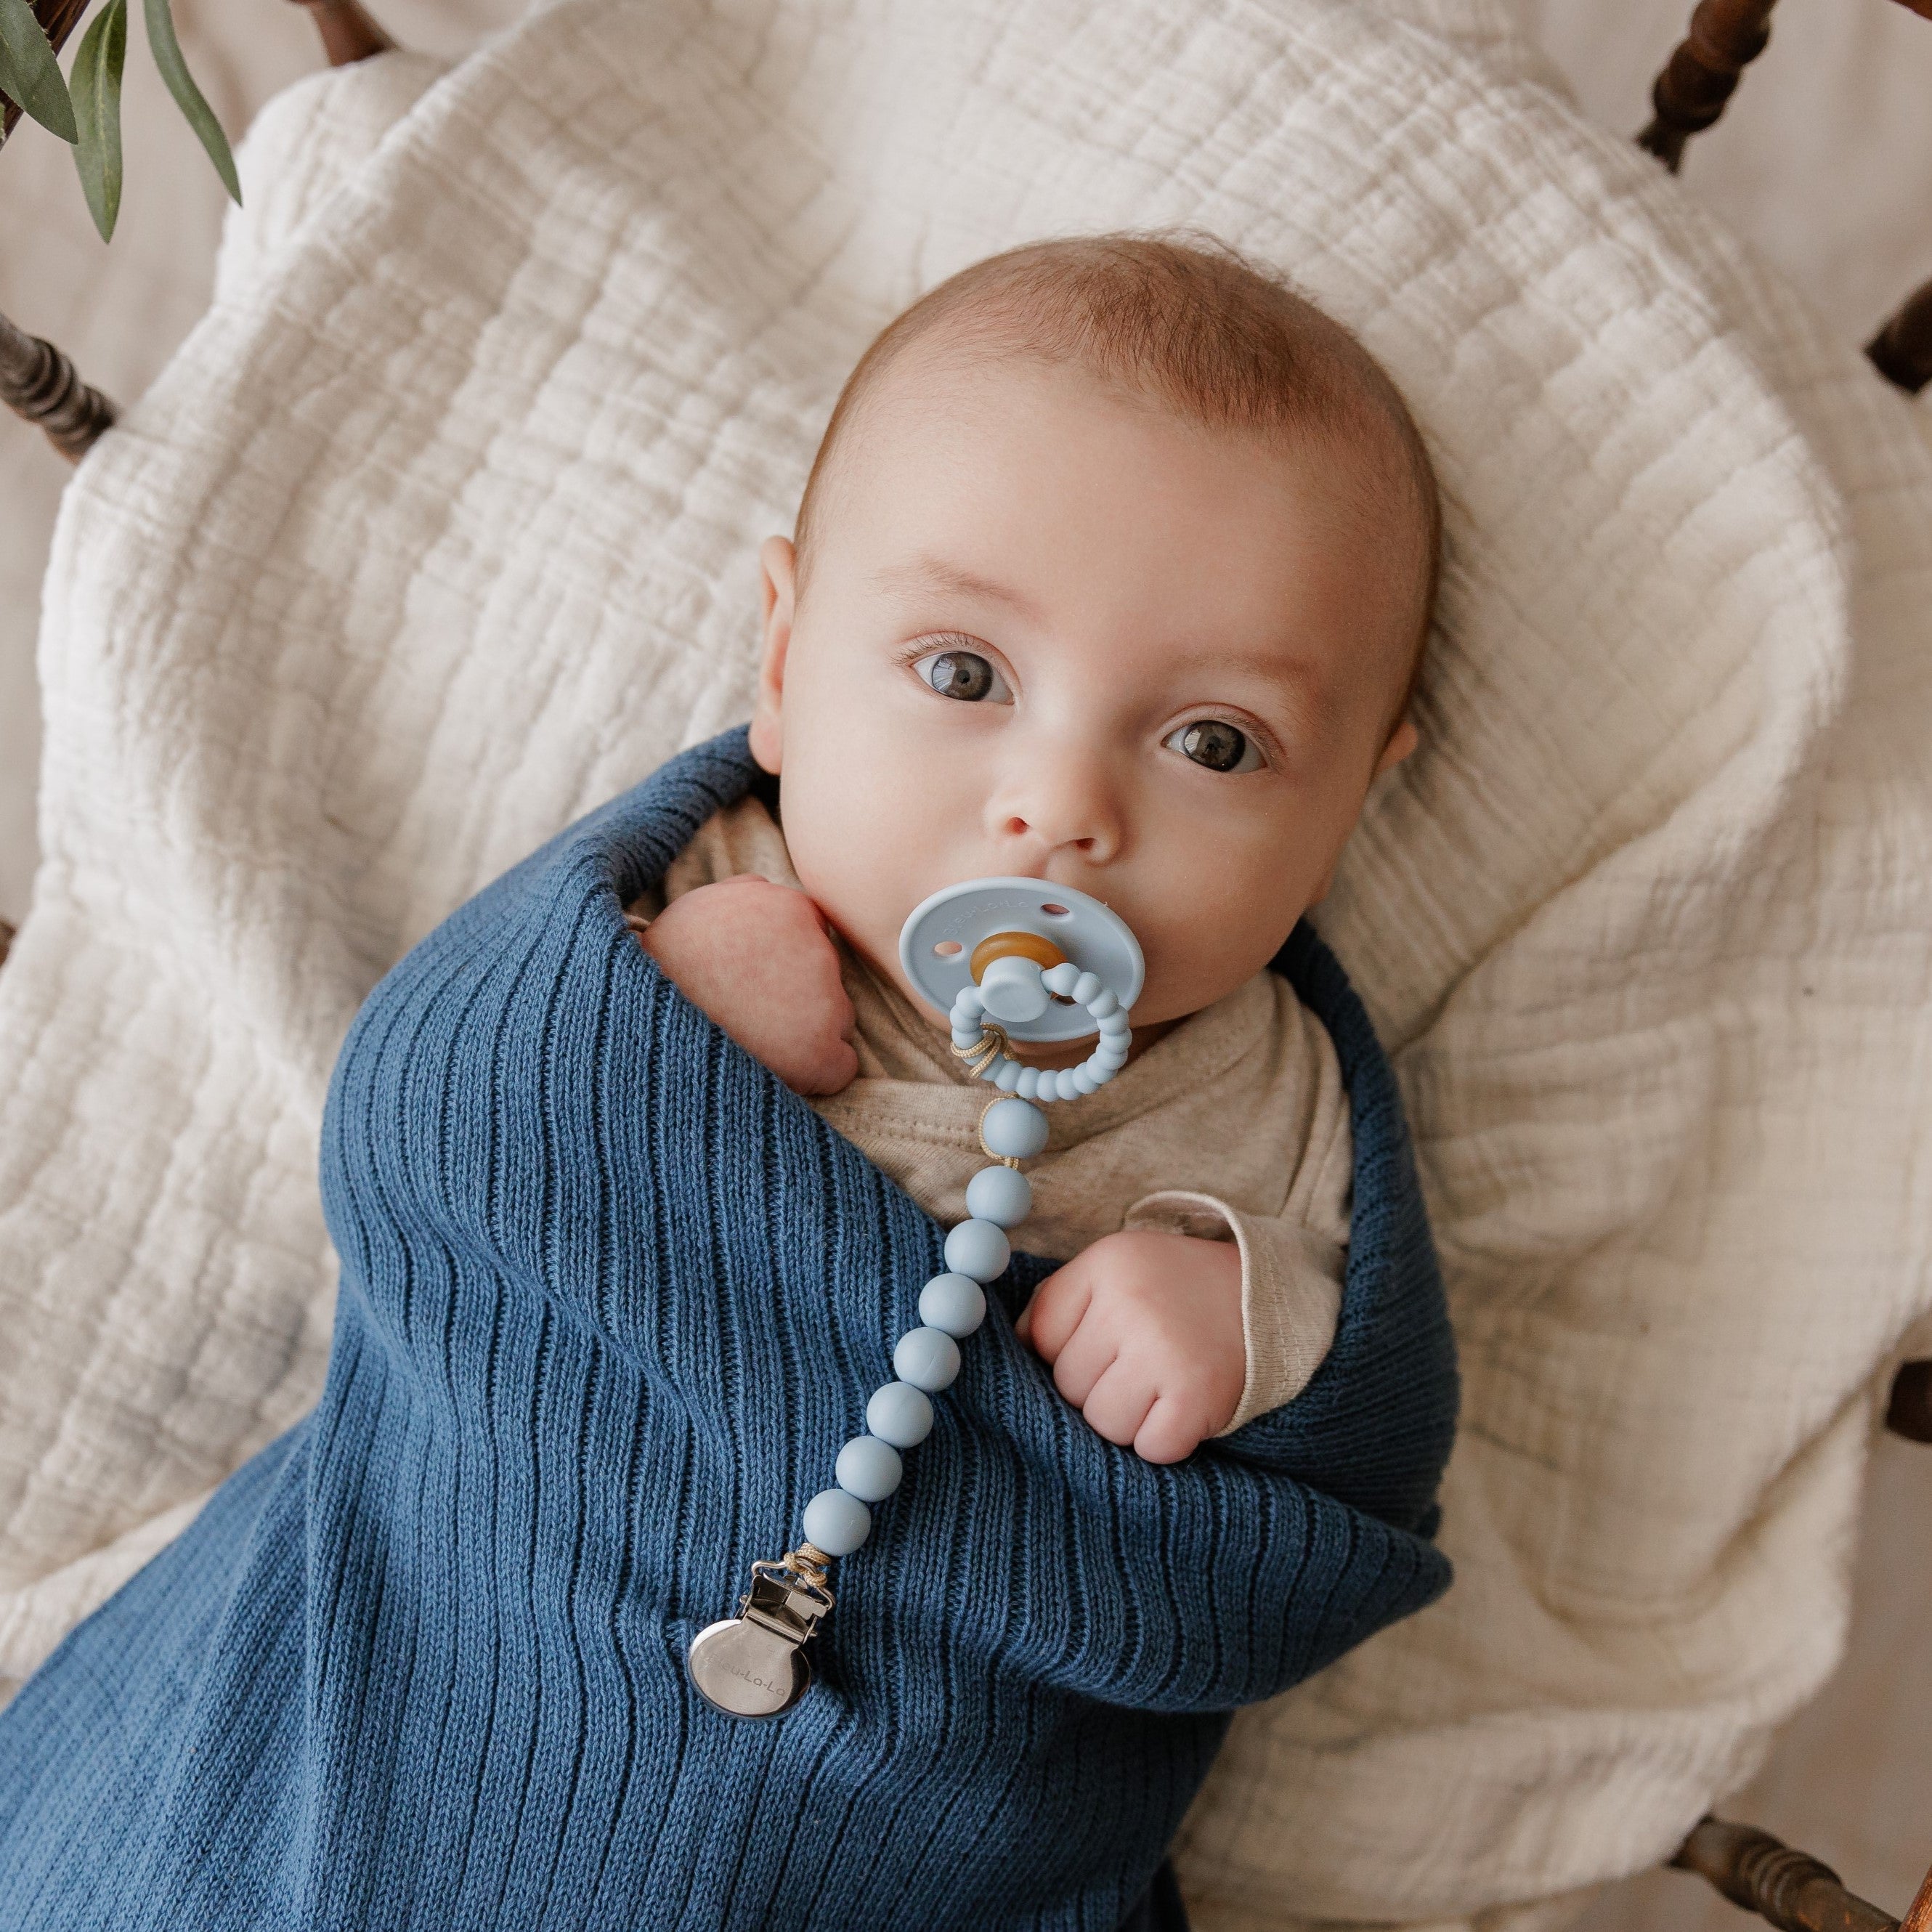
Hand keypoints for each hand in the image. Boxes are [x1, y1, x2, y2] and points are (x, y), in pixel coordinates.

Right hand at [637, 875, 858, 1095]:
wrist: (643, 1032)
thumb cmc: (661, 971)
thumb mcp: (695, 912)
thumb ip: (740, 899)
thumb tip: (763, 891)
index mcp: (788, 908)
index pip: (809, 932)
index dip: (781, 958)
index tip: (752, 978)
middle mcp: (816, 949)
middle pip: (824, 974)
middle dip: (796, 992)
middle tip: (748, 1011)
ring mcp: (825, 1001)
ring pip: (835, 1018)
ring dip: (805, 1030)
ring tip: (752, 1042)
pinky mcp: (821, 1053)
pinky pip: (838, 1065)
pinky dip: (815, 1074)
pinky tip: (777, 1074)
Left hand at [1017, 1229, 1243, 1462]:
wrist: (1271, 1301)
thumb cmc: (1177, 1292)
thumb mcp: (1116, 1270)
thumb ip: (1058, 1304)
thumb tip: (1016, 1352)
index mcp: (1107, 1265)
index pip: (1040, 1338)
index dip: (1066, 1352)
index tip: (1104, 1343)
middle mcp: (1132, 1304)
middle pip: (1069, 1386)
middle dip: (1096, 1387)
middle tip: (1140, 1367)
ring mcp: (1165, 1352)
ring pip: (1103, 1423)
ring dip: (1128, 1420)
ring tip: (1159, 1388)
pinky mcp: (1197, 1397)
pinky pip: (1149, 1448)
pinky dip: (1164, 1440)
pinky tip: (1181, 1409)